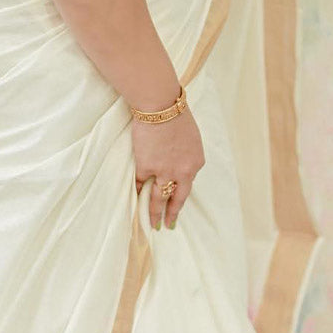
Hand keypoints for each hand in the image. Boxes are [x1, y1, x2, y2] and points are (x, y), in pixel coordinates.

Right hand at [132, 108, 204, 231]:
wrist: (161, 107)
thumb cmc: (177, 115)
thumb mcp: (191, 138)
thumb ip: (186, 154)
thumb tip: (178, 161)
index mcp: (196, 163)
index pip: (188, 183)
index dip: (180, 192)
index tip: (177, 202)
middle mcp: (183, 172)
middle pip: (177, 198)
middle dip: (172, 213)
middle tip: (169, 225)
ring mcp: (164, 172)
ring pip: (159, 198)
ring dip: (155, 213)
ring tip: (153, 224)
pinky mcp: (146, 167)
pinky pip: (141, 184)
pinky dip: (138, 192)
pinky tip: (136, 200)